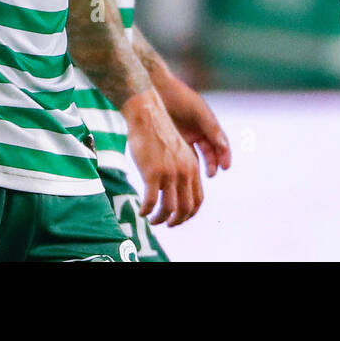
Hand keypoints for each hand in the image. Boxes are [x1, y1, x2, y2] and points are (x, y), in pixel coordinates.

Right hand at [121, 89, 202, 226]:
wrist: (147, 116)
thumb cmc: (158, 132)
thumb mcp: (178, 151)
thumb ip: (182, 168)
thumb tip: (177, 188)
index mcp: (192, 167)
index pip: (198, 200)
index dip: (189, 214)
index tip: (179, 218)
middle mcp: (184, 172)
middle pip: (186, 208)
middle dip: (177, 221)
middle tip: (166, 224)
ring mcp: (169, 173)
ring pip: (169, 209)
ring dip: (161, 219)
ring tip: (153, 220)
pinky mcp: (153, 173)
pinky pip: (151, 201)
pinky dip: (147, 211)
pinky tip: (141, 211)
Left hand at [157, 75, 230, 177]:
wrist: (156, 89)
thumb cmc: (179, 96)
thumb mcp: (198, 110)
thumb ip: (211, 127)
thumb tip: (224, 145)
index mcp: (208, 124)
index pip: (220, 143)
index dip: (225, 155)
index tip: (225, 166)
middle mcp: (198, 132)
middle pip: (210, 152)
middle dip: (213, 164)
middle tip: (211, 173)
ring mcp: (184, 137)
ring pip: (195, 156)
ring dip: (198, 167)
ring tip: (198, 175)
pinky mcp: (171, 140)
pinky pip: (180, 156)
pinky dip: (183, 165)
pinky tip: (183, 171)